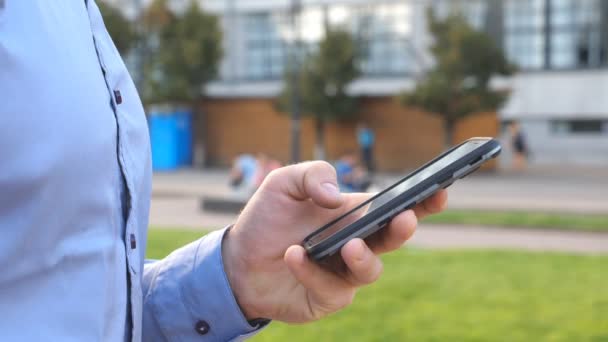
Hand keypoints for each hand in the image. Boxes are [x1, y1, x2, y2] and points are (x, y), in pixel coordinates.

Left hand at [222, 161, 446, 322]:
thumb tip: (336, 197)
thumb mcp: (283, 183)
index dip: (422, 201)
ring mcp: (343, 273)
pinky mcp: (326, 298)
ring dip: (362, 258)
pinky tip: (294, 255)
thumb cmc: (267, 218)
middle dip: (403, 230)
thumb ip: (312, 175)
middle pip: (392, 239)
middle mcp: (355, 243)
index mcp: (353, 215)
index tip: (440, 190)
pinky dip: (313, 271)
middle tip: (405, 220)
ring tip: (348, 246)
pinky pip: (331, 288)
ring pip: (369, 270)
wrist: (237, 259)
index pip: (394, 207)